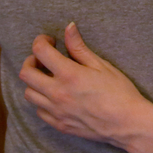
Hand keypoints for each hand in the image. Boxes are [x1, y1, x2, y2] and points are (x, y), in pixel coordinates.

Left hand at [19, 22, 152, 148]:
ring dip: (34, 82)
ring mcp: (56, 111)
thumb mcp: (102, 65)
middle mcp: (56, 93)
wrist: (127, 123)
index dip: (41, 41)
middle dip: (31, 61)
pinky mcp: (59, 125)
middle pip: (26, 73)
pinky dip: (42, 101)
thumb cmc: (119, 92)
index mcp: (68, 74)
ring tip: (49, 78)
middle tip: (44, 59)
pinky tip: (55, 96)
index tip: (50, 41)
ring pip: (28, 94)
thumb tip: (68, 27)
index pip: (40, 51)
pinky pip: (39, 111)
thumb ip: (80, 48)